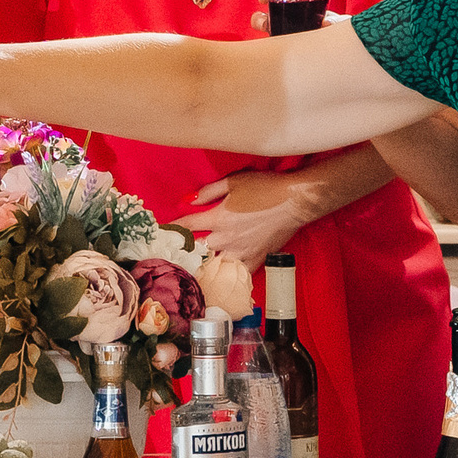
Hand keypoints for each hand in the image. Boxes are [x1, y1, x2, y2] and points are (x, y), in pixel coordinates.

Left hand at [173, 170, 322, 264]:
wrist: (295, 200)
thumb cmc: (265, 187)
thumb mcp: (234, 182)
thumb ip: (208, 192)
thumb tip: (189, 200)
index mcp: (218, 218)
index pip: (187, 226)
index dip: (172, 228)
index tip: (162, 232)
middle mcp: (227, 238)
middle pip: (198, 250)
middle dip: (185, 250)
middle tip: (175, 254)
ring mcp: (241, 251)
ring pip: (215, 265)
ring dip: (204, 265)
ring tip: (194, 269)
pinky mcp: (256, 258)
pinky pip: (238, 273)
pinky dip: (228, 274)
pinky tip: (222, 276)